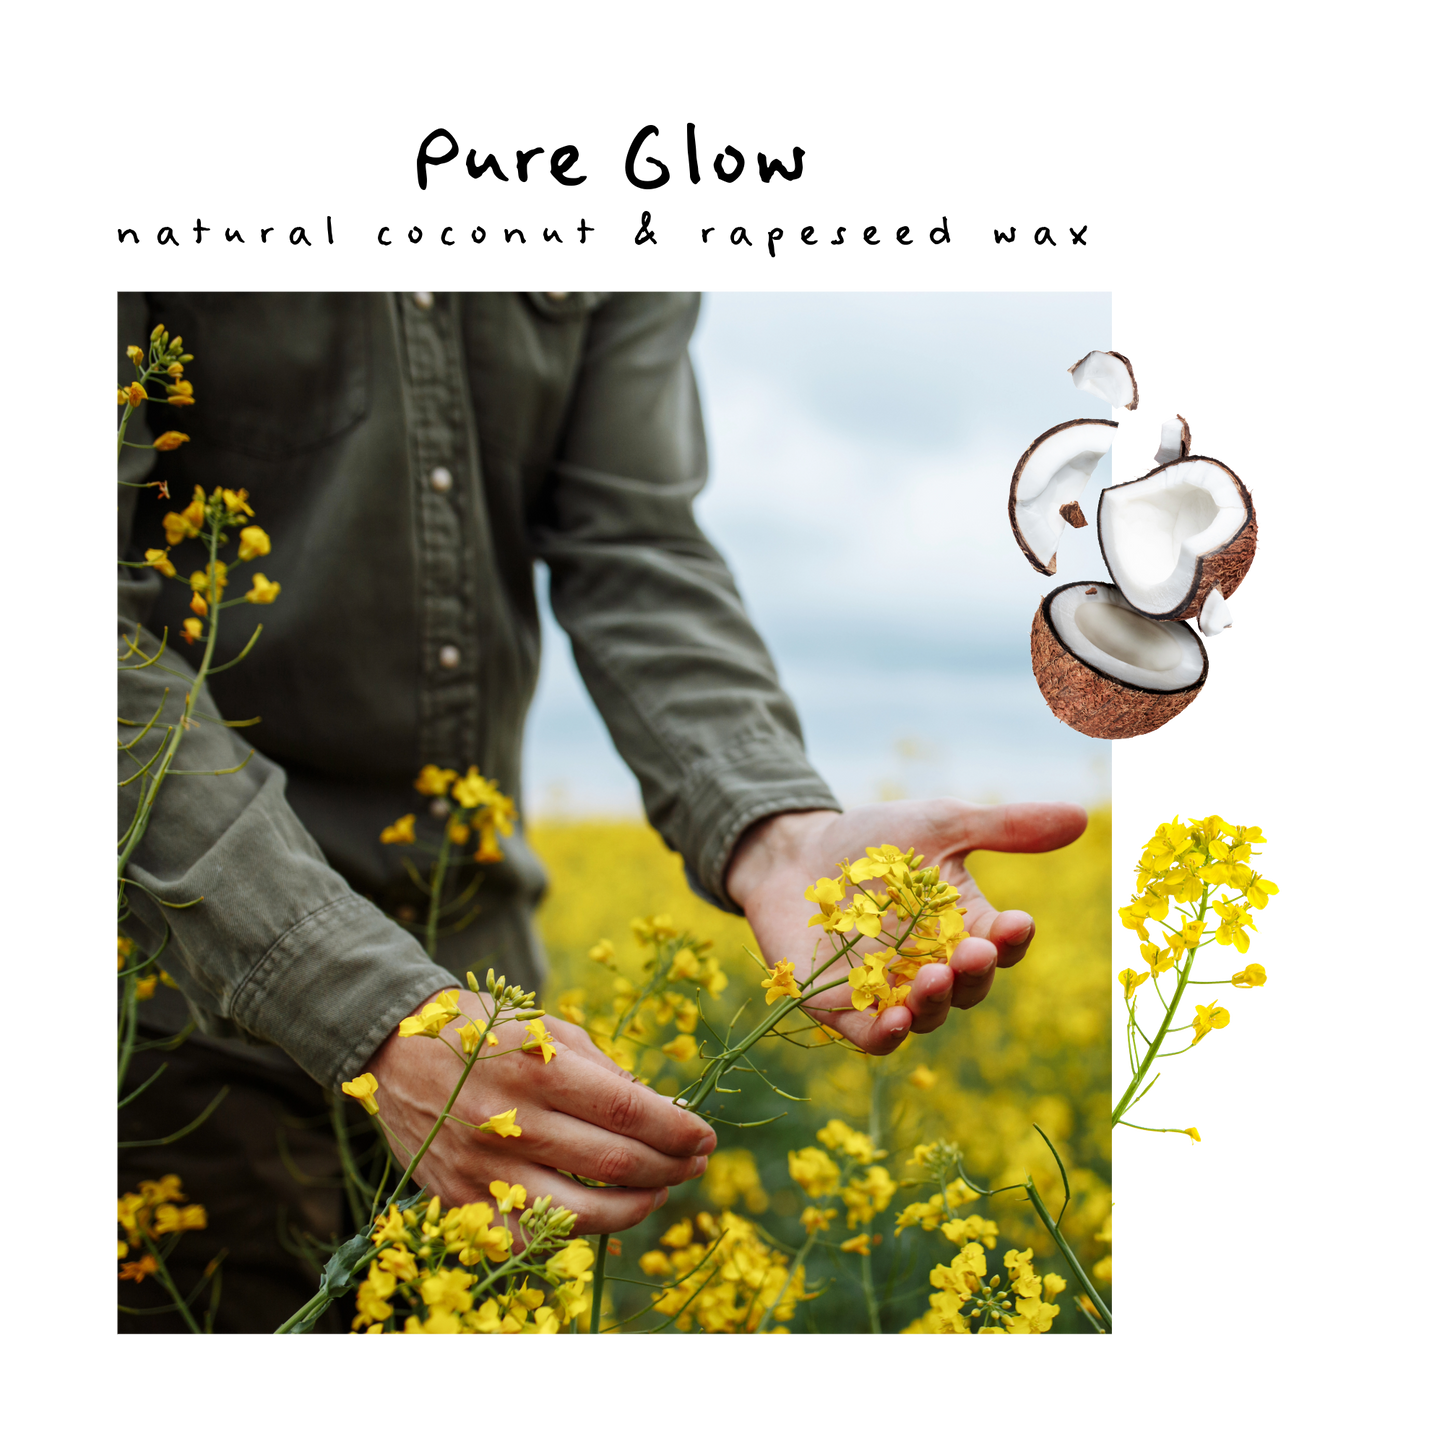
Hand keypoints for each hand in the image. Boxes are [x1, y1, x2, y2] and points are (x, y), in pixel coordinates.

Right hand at [365, 992, 716, 1232]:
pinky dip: (580, 1231)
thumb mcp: (547, 1027)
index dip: (678, 1129)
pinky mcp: (462, 1202)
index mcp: (536, 1068)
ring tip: (661, 1188)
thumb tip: (665, 1110)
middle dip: (672, 1166)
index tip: (705, 1134)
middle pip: (616, 1163)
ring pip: (584, 1212)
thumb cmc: (484, 1031)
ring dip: (638, 1206)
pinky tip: (606, 1212)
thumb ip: (605, 1071)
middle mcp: (510, 1122)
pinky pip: (534, 1237)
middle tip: (696, 1162)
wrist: (394, 1051)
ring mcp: (484, 1170)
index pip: (629, 1111)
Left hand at [726, 801, 1087, 1053]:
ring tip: (932, 978)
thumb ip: (1006, 827)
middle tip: (971, 952)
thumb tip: (1082, 816)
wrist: (796, 852)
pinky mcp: (842, 1009)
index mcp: (967, 928)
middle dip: (974, 973)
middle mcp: (935, 968)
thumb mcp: (941, 824)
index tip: (1016, 924)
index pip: (1003, 945)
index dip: (1012, 940)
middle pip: (969, 987)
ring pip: (925, 1015)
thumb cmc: (875, 841)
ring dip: (934, 1003)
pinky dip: (885, 1035)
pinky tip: (892, 1021)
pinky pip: (871, 1036)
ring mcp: (890, 993)